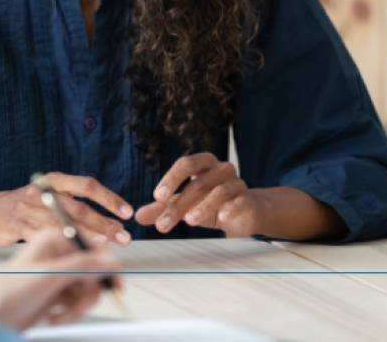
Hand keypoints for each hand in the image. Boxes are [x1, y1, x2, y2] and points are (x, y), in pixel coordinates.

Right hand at [0, 173, 133, 245]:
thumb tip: (109, 220)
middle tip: (123, 236)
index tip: (126, 212)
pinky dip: (62, 247)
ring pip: (64, 225)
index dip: (108, 198)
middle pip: (79, 207)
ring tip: (107, 247)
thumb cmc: (25, 205)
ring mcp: (31, 210)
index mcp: (54, 180)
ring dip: (88, 237)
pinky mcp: (20, 228)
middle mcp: (44, 192)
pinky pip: (45, 239)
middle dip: (104, 223)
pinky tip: (76, 255)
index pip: (87, 185)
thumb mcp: (49, 194)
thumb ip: (74, 202)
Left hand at [0, 228, 121, 329]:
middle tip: (76, 307)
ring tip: (59, 315)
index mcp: (56, 239)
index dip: (107, 268)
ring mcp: (58, 275)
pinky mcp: (56, 294)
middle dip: (87, 295)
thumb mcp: (48, 276)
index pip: (94, 248)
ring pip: (88, 292)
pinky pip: (77, 303)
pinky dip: (70, 314)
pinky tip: (54, 317)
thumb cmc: (6, 292)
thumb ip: (82, 266)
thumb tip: (111, 258)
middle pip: (94, 273)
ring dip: (77, 308)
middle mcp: (59, 254)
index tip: (115, 285)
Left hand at [134, 153, 265, 235]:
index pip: (185, 164)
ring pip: (219, 191)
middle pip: (198, 182)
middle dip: (179, 204)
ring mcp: (237, 183)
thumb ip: (163, 208)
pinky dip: (231, 208)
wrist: (244, 212)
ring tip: (189, 221)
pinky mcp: (248, 199)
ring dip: (203, 206)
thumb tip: (138, 216)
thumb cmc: (210, 202)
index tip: (157, 197)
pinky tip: (222, 218)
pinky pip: (240, 200)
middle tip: (163, 224)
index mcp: (204, 164)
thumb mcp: (185, 205)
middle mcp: (221, 169)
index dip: (171, 178)